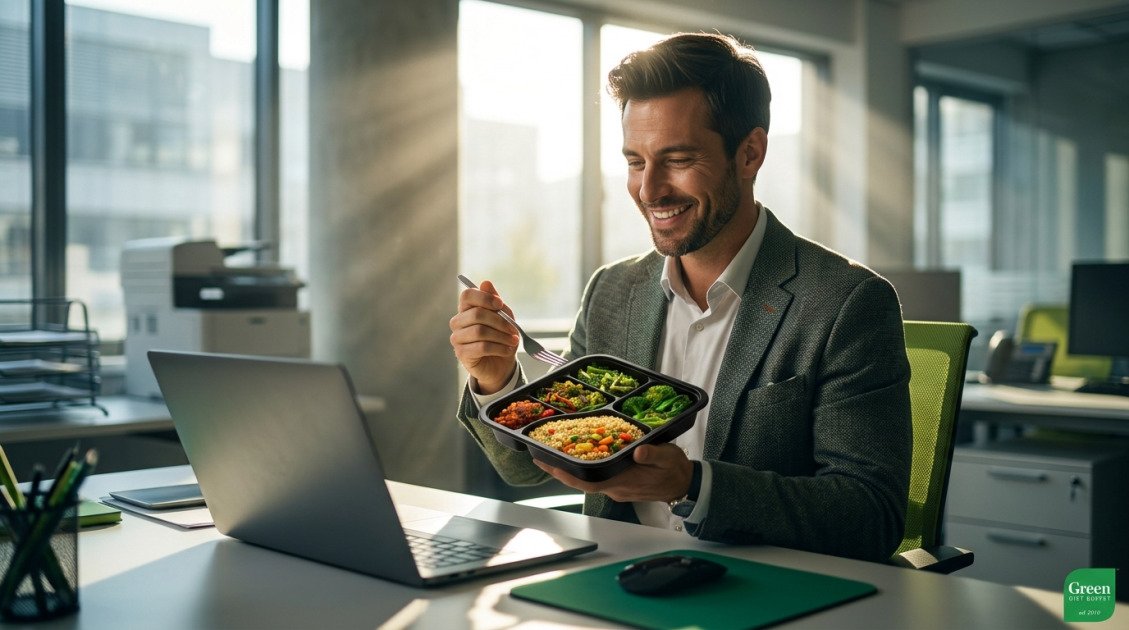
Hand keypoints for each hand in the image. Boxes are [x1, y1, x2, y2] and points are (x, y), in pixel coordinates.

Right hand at [450, 279, 518, 393]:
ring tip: (512, 341)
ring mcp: (457, 338)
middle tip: (514, 329)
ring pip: (480, 331)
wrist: (501, 364)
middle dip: (500, 321)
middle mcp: (458, 322)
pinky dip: (499, 348)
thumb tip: (486, 282)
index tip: (500, 304)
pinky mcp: (461, 353)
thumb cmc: (501, 337)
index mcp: (466, 309)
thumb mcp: (504, 317)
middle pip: (477, 314)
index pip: (467, 295)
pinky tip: (507, 350)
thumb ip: (495, 301)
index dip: (484, 297)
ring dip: (501, 336)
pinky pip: (481, 347)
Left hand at [533, 443, 692, 502]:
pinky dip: (584, 470)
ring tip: (553, 455)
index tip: (551, 466)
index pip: (589, 482)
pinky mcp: (620, 485)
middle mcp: (616, 488)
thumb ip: (653, 454)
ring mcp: (617, 488)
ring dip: (570, 471)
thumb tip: (638, 451)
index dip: (569, 475)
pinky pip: (597, 478)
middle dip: (560, 471)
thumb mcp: (668, 457)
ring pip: (588, 481)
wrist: (684, 484)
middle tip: (541, 458)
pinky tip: (579, 458)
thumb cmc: (675, 470)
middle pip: (582, 482)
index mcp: (625, 481)